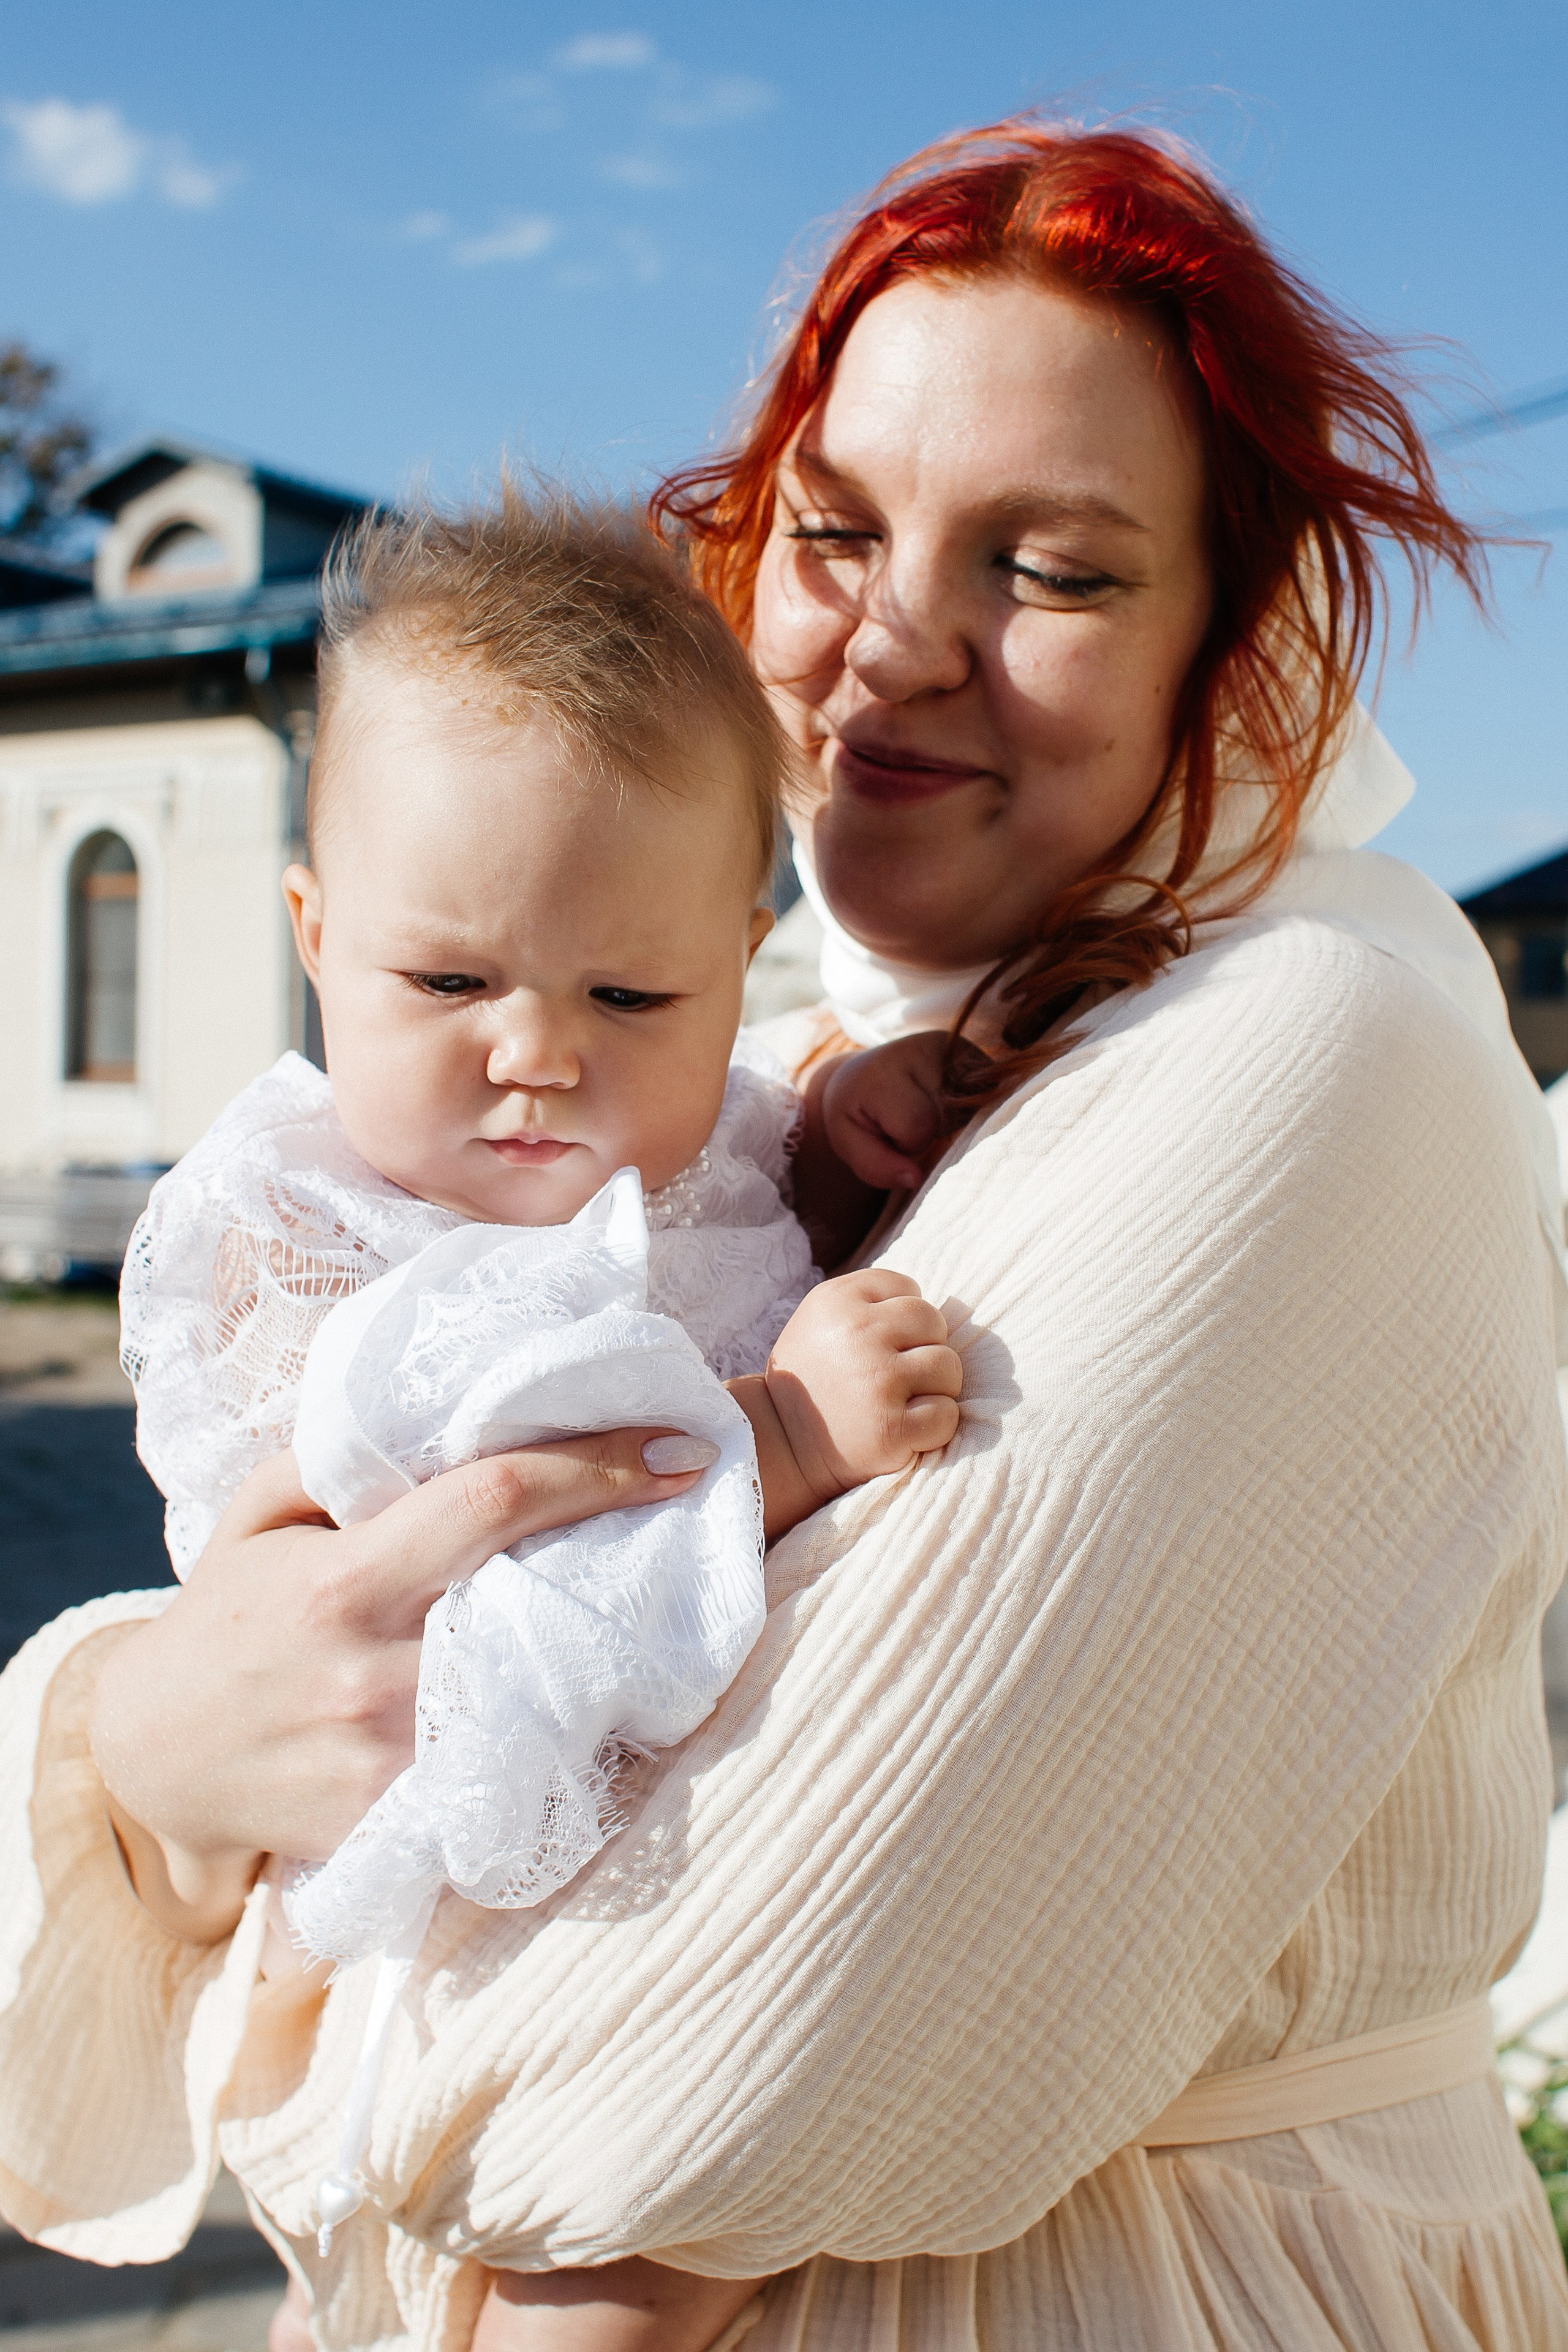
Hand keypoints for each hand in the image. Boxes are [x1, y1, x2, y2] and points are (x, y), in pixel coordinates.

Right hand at [89, 1429, 716, 1941]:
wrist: (154, 1761)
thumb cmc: (224, 1617)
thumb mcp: (257, 1515)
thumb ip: (337, 1459)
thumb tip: (440, 1420)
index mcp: (348, 1580)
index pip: (498, 1502)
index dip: (600, 1466)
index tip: (683, 1448)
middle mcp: (379, 1673)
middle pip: (543, 1603)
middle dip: (627, 1567)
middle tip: (683, 1531)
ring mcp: (394, 1762)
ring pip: (542, 1698)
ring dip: (603, 1656)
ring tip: (642, 1617)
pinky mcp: (398, 1826)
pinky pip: (506, 1771)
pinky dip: (552, 1736)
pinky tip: (583, 1708)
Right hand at [763, 1270, 961, 1511]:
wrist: (783, 1444)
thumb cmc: (814, 1378)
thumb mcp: (822, 1317)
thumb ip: (870, 1300)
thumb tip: (931, 1308)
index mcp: (837, 1300)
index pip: (908, 1288)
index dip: (901, 1320)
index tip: (877, 1343)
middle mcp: (858, 1334)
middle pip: (933, 1322)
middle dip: (922, 1347)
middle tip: (892, 1375)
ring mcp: (878, 1380)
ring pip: (948, 1366)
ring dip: (934, 1386)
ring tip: (899, 1400)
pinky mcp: (892, 1428)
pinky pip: (947, 1414)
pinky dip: (934, 1425)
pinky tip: (905, 1428)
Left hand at [819, 1032, 970, 1192]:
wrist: (866, 1074)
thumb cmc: (858, 1114)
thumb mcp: (849, 1143)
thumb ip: (876, 1167)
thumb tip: (915, 1178)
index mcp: (885, 1071)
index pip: (917, 1127)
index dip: (907, 1142)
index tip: (891, 1129)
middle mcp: (925, 1049)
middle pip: (947, 1120)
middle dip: (931, 1133)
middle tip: (908, 1117)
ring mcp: (957, 1049)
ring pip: (973, 1111)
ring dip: (952, 1121)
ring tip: (925, 1107)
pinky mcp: (978, 1053)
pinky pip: (988, 1098)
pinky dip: (967, 1110)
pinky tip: (947, 1102)